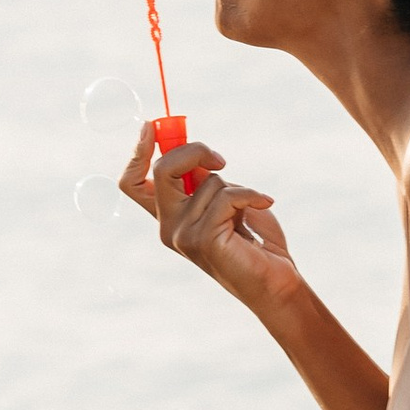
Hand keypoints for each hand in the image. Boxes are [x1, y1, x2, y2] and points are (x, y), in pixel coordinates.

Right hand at [119, 123, 302, 314]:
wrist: (276, 283)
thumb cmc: (256, 242)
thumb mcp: (226, 201)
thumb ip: (204, 181)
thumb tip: (193, 152)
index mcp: (170, 217)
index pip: (133, 184)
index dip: (137, 153)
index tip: (150, 127)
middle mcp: (169, 228)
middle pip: (162, 169)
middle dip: (194, 150)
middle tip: (221, 161)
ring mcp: (183, 236)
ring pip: (207, 181)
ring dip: (237, 186)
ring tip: (250, 209)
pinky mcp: (203, 240)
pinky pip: (227, 196)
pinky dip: (251, 194)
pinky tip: (265, 203)